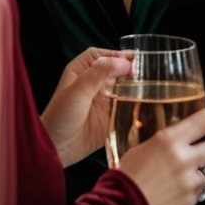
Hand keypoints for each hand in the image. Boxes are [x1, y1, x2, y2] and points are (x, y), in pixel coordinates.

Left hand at [42, 47, 132, 166]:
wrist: (56, 149)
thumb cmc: (60, 116)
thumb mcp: (78, 91)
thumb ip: (99, 73)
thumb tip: (123, 62)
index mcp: (83, 70)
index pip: (104, 55)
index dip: (119, 55)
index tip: (134, 60)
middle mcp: (94, 83)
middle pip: (117, 71)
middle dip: (131, 71)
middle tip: (143, 76)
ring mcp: (103, 100)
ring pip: (124, 88)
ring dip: (135, 88)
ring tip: (148, 89)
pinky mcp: (110, 117)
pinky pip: (126, 108)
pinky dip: (135, 106)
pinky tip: (144, 106)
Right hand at [119, 107, 204, 204]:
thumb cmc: (126, 177)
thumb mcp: (141, 147)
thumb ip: (162, 140)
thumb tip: (172, 134)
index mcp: (170, 139)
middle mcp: (184, 158)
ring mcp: (189, 181)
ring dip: (197, 173)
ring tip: (180, 176)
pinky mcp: (190, 201)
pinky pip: (198, 191)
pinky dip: (190, 191)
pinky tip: (175, 191)